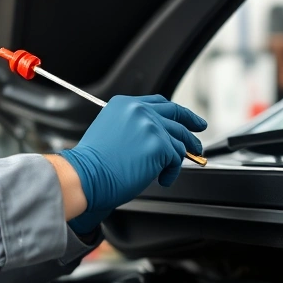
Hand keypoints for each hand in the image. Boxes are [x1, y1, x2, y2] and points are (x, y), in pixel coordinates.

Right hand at [60, 95, 205, 233]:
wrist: (85, 175)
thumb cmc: (92, 162)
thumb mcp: (110, 131)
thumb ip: (133, 127)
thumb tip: (153, 138)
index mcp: (124, 104)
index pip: (159, 103)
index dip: (177, 113)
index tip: (188, 120)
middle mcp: (139, 110)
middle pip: (176, 115)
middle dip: (192, 127)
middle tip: (197, 142)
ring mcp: (151, 126)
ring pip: (179, 140)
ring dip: (179, 157)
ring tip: (173, 169)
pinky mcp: (160, 145)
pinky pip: (177, 158)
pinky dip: (172, 171)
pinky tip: (162, 179)